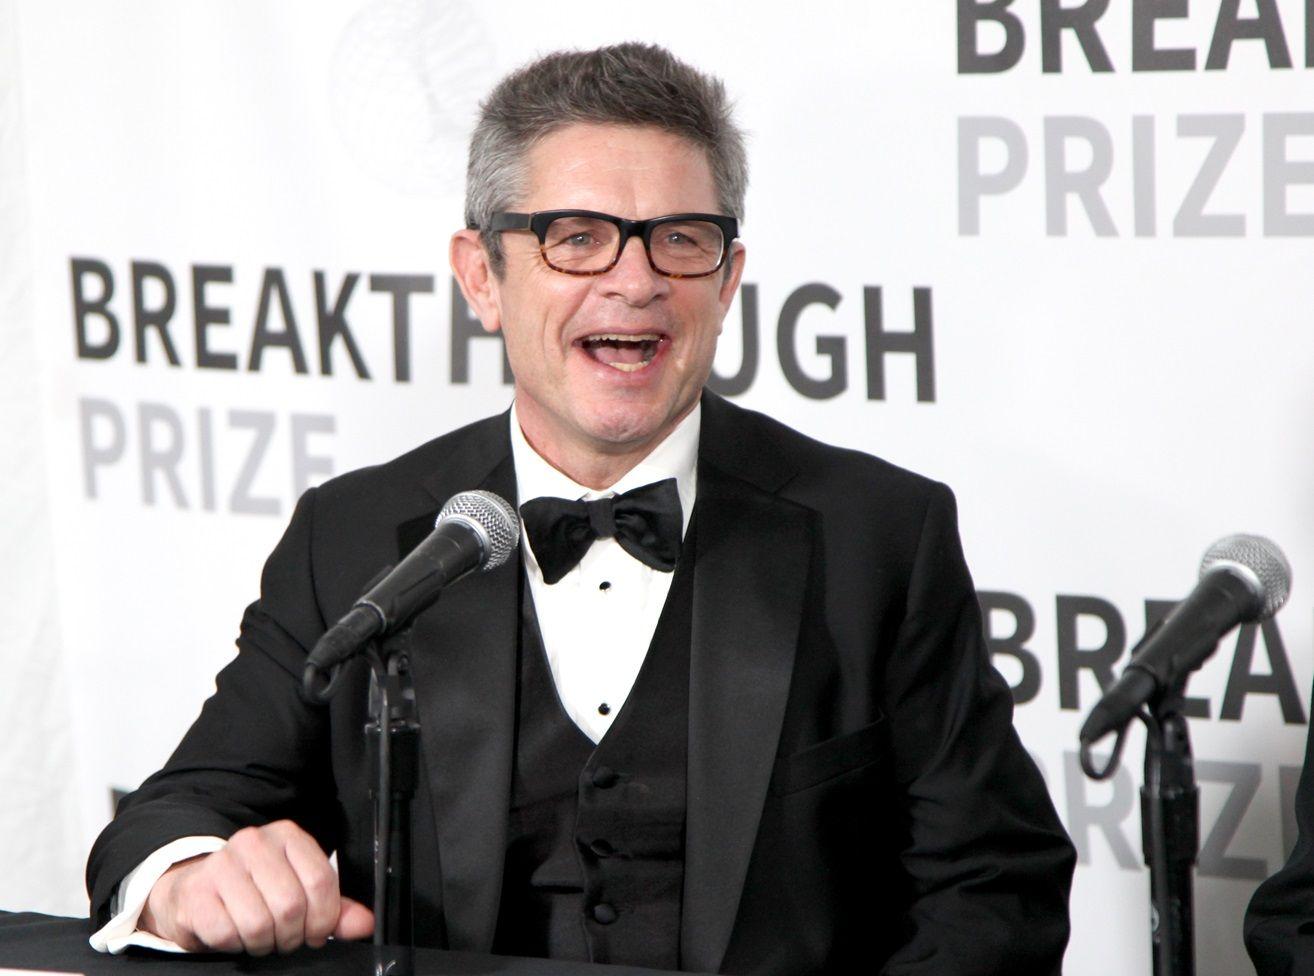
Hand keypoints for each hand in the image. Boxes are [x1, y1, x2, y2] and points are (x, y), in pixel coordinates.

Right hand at [138, 820, 373, 954]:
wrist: (192, 890)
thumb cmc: (253, 892)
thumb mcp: (298, 891)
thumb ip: (334, 908)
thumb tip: (364, 924)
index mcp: (287, 836)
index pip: (320, 881)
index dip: (323, 918)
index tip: (316, 933)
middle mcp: (254, 842)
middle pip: (291, 905)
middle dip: (292, 935)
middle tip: (285, 939)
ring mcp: (220, 865)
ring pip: (259, 923)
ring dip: (263, 943)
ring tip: (260, 938)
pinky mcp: (195, 893)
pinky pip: (226, 934)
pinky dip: (235, 944)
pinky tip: (233, 935)